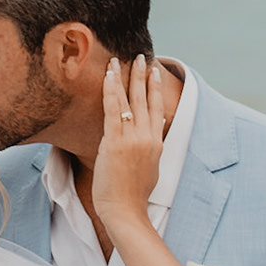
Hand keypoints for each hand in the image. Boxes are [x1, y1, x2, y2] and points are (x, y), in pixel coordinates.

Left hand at [91, 55, 165, 234]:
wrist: (125, 209)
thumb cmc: (132, 194)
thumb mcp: (148, 168)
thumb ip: (147, 150)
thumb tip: (143, 142)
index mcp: (157, 142)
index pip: (157, 108)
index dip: (155, 89)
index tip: (154, 72)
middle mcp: (148, 136)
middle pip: (145, 99)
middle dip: (142, 76)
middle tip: (140, 57)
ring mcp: (132, 138)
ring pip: (129, 100)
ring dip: (124, 77)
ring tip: (119, 60)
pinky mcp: (115, 142)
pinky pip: (112, 110)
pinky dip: (110, 91)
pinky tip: (107, 76)